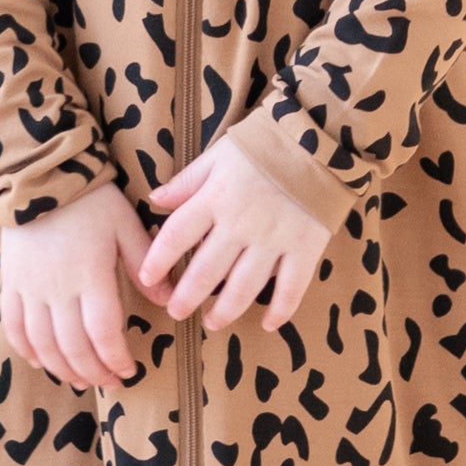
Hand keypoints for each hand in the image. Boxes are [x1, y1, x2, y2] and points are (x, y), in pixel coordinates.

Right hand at [0, 180, 149, 389]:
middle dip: (93, 372)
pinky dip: (26, 349)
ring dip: (62, 368)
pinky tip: (41, 362)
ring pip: (42, 343)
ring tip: (80, 380)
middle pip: (73, 346)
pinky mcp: (12, 282)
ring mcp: (30, 288)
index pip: (103, 332)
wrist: (40, 174)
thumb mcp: (126, 224)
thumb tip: (168, 300)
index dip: (115, 358)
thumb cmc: (91, 199)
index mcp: (90, 276)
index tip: (129, 370)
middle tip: (110, 383)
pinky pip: (13, 325)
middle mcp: (58, 289)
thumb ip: (145, 264)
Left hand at [136, 141, 331, 337]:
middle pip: (206, 272)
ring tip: (211, 322)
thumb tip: (154, 199)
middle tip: (176, 313)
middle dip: (187, 297)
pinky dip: (280, 310)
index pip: (177, 236)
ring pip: (244, 287)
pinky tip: (268, 325)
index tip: (147, 279)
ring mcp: (274, 239)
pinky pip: (292, 287)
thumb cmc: (262, 145)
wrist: (317, 140)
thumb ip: (187, 181)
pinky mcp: (305, 248)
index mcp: (215, 198)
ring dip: (225, 310)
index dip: (158, 261)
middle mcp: (241, 224)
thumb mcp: (217, 155)